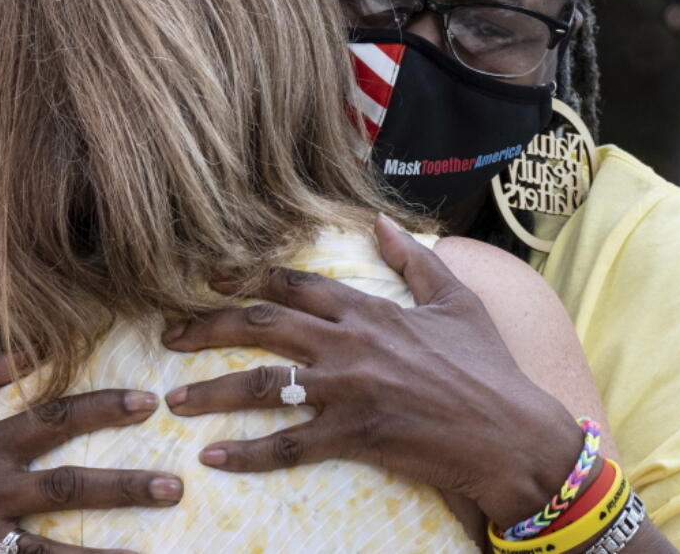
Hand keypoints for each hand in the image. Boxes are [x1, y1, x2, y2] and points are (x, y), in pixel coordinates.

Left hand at [162, 214, 582, 528]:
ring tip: (173, 398)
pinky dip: (248, 453)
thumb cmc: (487, 364)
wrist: (510, 431)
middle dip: (209, 328)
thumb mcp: (455, 300)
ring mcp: (348, 392)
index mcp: (368, 309)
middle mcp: (349, 344)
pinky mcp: (353, 438)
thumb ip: (414, 259)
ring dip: (212, 392)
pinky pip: (289, 446)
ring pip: (263, 385)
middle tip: (169, 334)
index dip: (247, 278)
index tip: (210, 280)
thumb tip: (380, 221)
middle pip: (262, 328)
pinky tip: (214, 458)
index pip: (294, 285)